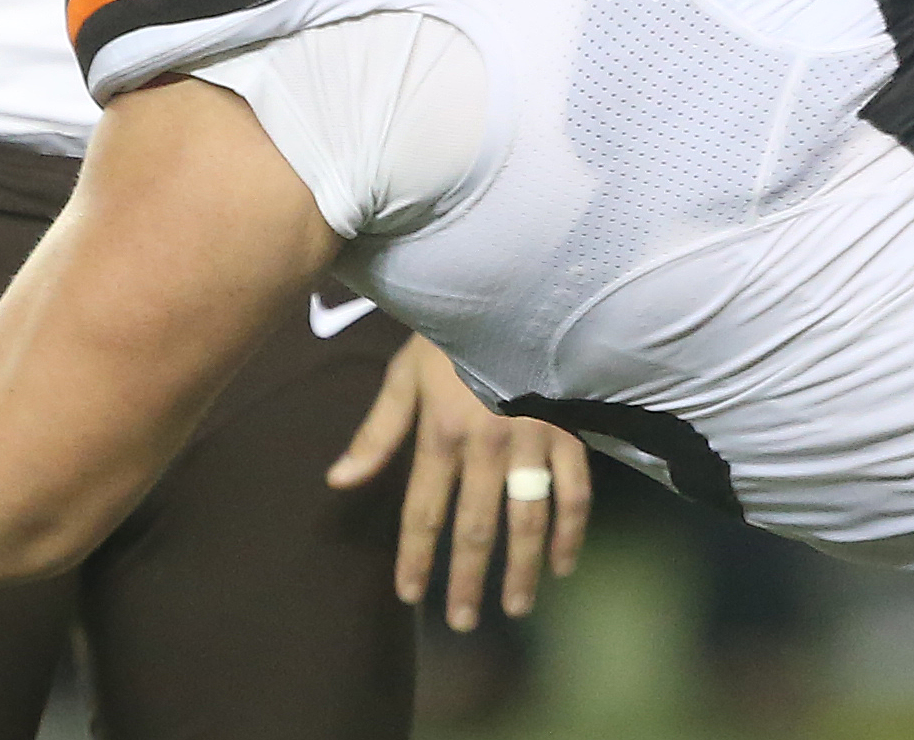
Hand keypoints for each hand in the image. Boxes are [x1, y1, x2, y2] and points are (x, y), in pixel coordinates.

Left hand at [329, 334, 587, 629]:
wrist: (518, 292)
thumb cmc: (453, 334)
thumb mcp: (405, 373)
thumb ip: (377, 432)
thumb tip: (338, 480)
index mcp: (441, 432)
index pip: (422, 511)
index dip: (414, 557)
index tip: (409, 594)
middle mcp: (486, 447)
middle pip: (474, 528)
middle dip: (466, 580)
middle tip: (462, 622)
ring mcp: (533, 443)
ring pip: (526, 522)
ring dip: (521, 571)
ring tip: (515, 609)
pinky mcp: (569, 434)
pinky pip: (575, 494)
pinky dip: (571, 533)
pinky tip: (563, 566)